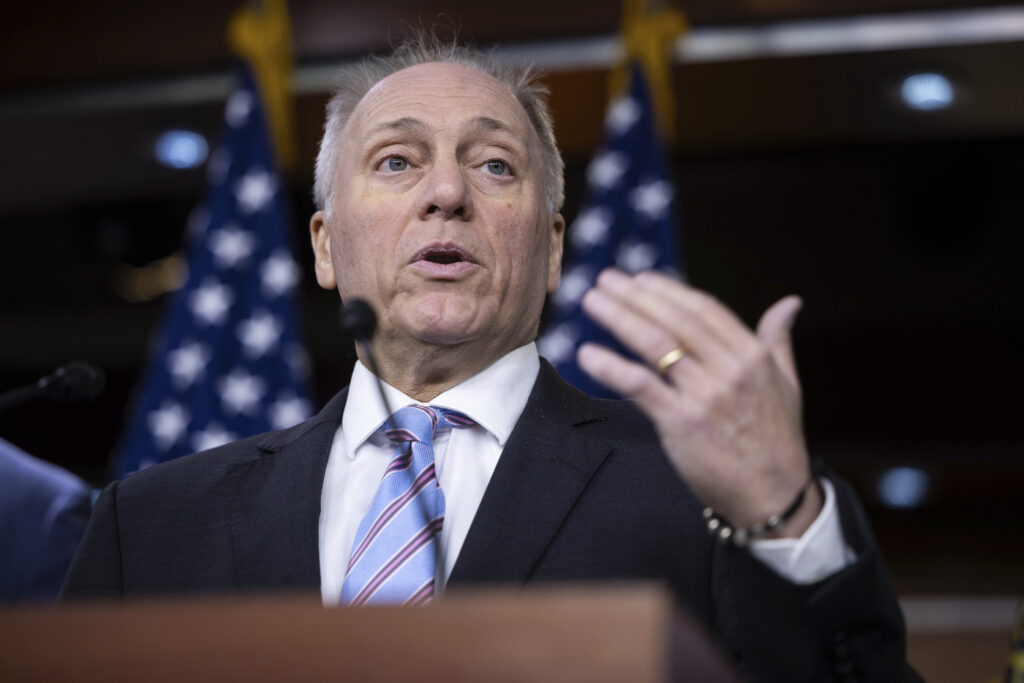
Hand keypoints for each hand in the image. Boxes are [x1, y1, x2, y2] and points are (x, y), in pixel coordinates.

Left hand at [578, 268, 820, 536]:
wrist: (774, 495)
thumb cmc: (777, 440)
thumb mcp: (787, 384)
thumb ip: (779, 340)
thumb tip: (791, 302)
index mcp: (752, 356)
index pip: (703, 310)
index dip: (670, 291)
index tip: (642, 278)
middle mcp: (728, 370)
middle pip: (674, 320)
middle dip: (635, 296)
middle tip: (605, 279)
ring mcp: (704, 395)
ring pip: (654, 345)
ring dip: (619, 317)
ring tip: (592, 301)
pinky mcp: (681, 422)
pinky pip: (640, 385)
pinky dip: (611, 366)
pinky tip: (588, 354)